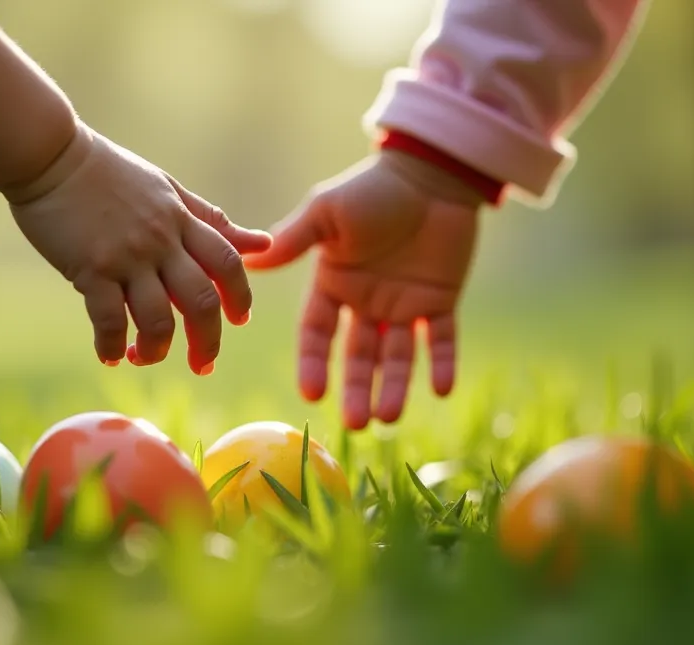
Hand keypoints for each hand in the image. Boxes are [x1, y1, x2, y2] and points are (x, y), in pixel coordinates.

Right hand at [3, 122, 271, 374]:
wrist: (50, 154)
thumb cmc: (106, 172)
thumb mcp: (166, 190)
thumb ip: (210, 221)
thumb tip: (262, 243)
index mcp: (180, 219)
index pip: (228, 262)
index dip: (240, 296)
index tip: (239, 321)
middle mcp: (160, 239)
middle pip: (201, 300)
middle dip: (207, 341)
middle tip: (203, 365)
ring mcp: (126, 255)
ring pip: (158, 319)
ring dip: (157, 350)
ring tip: (146, 357)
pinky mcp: (90, 268)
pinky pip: (109, 320)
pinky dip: (111, 346)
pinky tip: (109, 355)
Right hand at [244, 150, 482, 429]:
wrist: (430, 172)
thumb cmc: (372, 188)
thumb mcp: (327, 212)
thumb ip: (295, 239)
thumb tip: (250, 261)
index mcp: (334, 284)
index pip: (318, 334)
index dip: (315, 364)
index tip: (312, 394)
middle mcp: (366, 303)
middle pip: (358, 356)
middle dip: (357, 389)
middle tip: (356, 423)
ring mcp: (404, 305)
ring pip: (398, 356)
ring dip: (394, 386)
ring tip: (388, 417)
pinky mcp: (441, 301)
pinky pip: (442, 339)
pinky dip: (442, 363)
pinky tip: (440, 389)